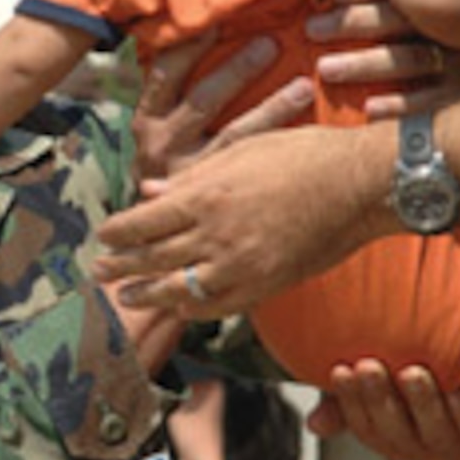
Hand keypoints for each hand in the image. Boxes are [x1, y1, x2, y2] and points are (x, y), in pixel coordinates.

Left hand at [97, 119, 393, 315]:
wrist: (361, 185)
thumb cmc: (304, 156)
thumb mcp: (241, 151)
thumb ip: (191, 177)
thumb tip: (149, 192)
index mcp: (206, 195)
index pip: (143, 222)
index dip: (118, 233)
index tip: (103, 236)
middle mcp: (217, 234)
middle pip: (153, 258)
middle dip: (121, 267)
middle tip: (98, 271)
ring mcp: (241, 265)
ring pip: (179, 288)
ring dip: (148, 294)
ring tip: (125, 297)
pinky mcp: (265, 285)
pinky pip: (217, 306)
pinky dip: (192, 308)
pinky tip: (178, 307)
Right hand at [132, 34, 314, 181]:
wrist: (149, 228)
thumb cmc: (165, 160)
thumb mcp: (155, 126)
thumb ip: (172, 91)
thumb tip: (202, 32)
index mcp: (147, 117)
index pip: (165, 72)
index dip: (190, 44)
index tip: (216, 19)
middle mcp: (162, 143)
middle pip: (203, 99)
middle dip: (239, 70)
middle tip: (273, 44)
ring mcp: (189, 173)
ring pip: (234, 135)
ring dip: (271, 108)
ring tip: (304, 87)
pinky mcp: (214, 196)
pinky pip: (250, 167)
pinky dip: (279, 147)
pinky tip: (307, 136)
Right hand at [307, 359, 459, 459]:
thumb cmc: (431, 430)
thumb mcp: (388, 421)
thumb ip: (351, 411)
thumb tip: (313, 423)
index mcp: (391, 440)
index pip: (362, 424)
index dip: (348, 399)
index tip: (340, 369)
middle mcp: (418, 447)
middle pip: (392, 428)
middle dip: (378, 397)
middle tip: (368, 366)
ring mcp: (453, 450)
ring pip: (432, 431)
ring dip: (422, 403)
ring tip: (413, 373)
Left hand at [308, 0, 459, 117]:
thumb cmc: (449, 40)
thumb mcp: (432, 7)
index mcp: (442, 2)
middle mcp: (454, 28)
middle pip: (401, 19)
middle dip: (354, 22)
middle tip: (312, 29)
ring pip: (411, 58)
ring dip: (366, 63)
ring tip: (326, 68)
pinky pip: (434, 99)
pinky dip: (401, 104)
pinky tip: (370, 109)